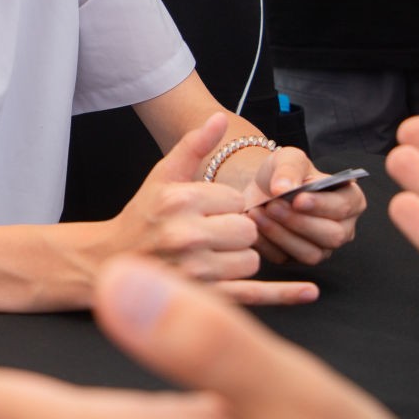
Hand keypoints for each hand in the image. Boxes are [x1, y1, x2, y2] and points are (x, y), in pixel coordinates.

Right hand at [110, 114, 315, 304]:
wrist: (109, 263)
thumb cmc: (141, 216)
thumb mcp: (162, 175)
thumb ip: (194, 146)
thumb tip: (218, 118)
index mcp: (181, 200)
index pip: (237, 200)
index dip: (227, 206)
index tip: (207, 211)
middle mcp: (188, 235)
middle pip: (248, 231)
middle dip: (237, 232)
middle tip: (211, 234)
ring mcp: (196, 271)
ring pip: (251, 261)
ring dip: (239, 259)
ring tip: (211, 255)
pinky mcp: (204, 299)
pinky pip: (254, 295)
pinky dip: (284, 294)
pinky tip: (308, 291)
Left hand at [241, 149, 365, 264]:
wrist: (261, 189)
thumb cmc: (284, 173)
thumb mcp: (288, 159)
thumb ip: (289, 169)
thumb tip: (283, 189)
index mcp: (350, 199)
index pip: (343, 207)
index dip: (321, 205)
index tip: (297, 199)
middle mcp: (342, 228)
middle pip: (332, 236)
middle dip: (299, 222)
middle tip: (273, 206)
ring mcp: (322, 247)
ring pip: (310, 254)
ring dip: (281, 234)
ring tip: (258, 213)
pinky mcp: (297, 259)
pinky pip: (285, 258)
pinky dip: (266, 243)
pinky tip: (253, 224)